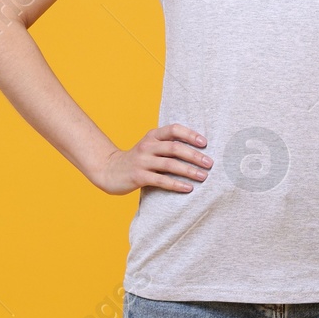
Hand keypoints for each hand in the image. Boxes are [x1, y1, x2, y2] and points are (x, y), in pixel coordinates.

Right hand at [91, 124, 211, 195]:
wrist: (109, 170)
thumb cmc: (138, 159)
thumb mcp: (150, 146)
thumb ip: (167, 145)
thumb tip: (198, 150)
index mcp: (152, 135)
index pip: (174, 129)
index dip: (191, 135)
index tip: (205, 143)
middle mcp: (147, 146)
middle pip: (175, 147)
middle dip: (195, 155)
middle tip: (210, 163)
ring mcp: (142, 161)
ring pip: (170, 164)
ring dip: (189, 170)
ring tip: (203, 176)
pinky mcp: (138, 177)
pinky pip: (161, 180)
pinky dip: (176, 184)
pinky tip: (188, 188)